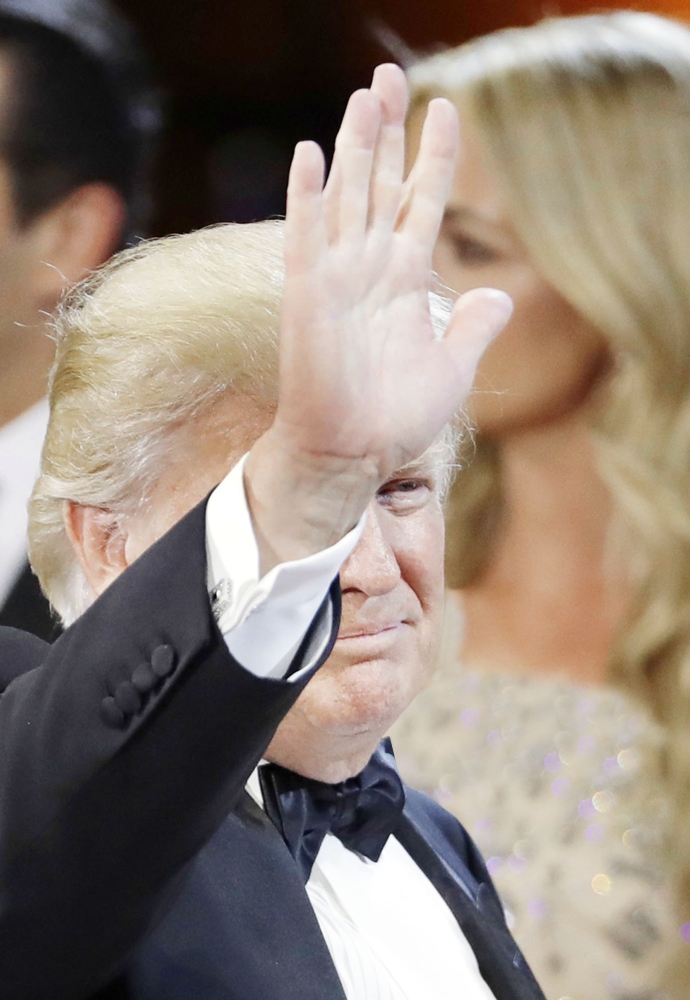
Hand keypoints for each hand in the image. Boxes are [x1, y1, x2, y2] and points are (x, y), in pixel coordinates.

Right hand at [245, 64, 511, 570]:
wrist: (353, 453)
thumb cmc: (397, 417)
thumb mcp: (452, 367)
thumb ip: (474, 325)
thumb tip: (501, 295)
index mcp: (406, 280)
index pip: (421, 201)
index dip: (434, 156)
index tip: (447, 108)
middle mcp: (370, 268)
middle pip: (380, 183)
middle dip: (388, 129)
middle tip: (390, 73)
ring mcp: (337, 277)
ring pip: (347, 195)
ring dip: (355, 144)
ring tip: (366, 93)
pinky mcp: (307, 295)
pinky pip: (306, 235)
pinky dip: (307, 194)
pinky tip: (311, 151)